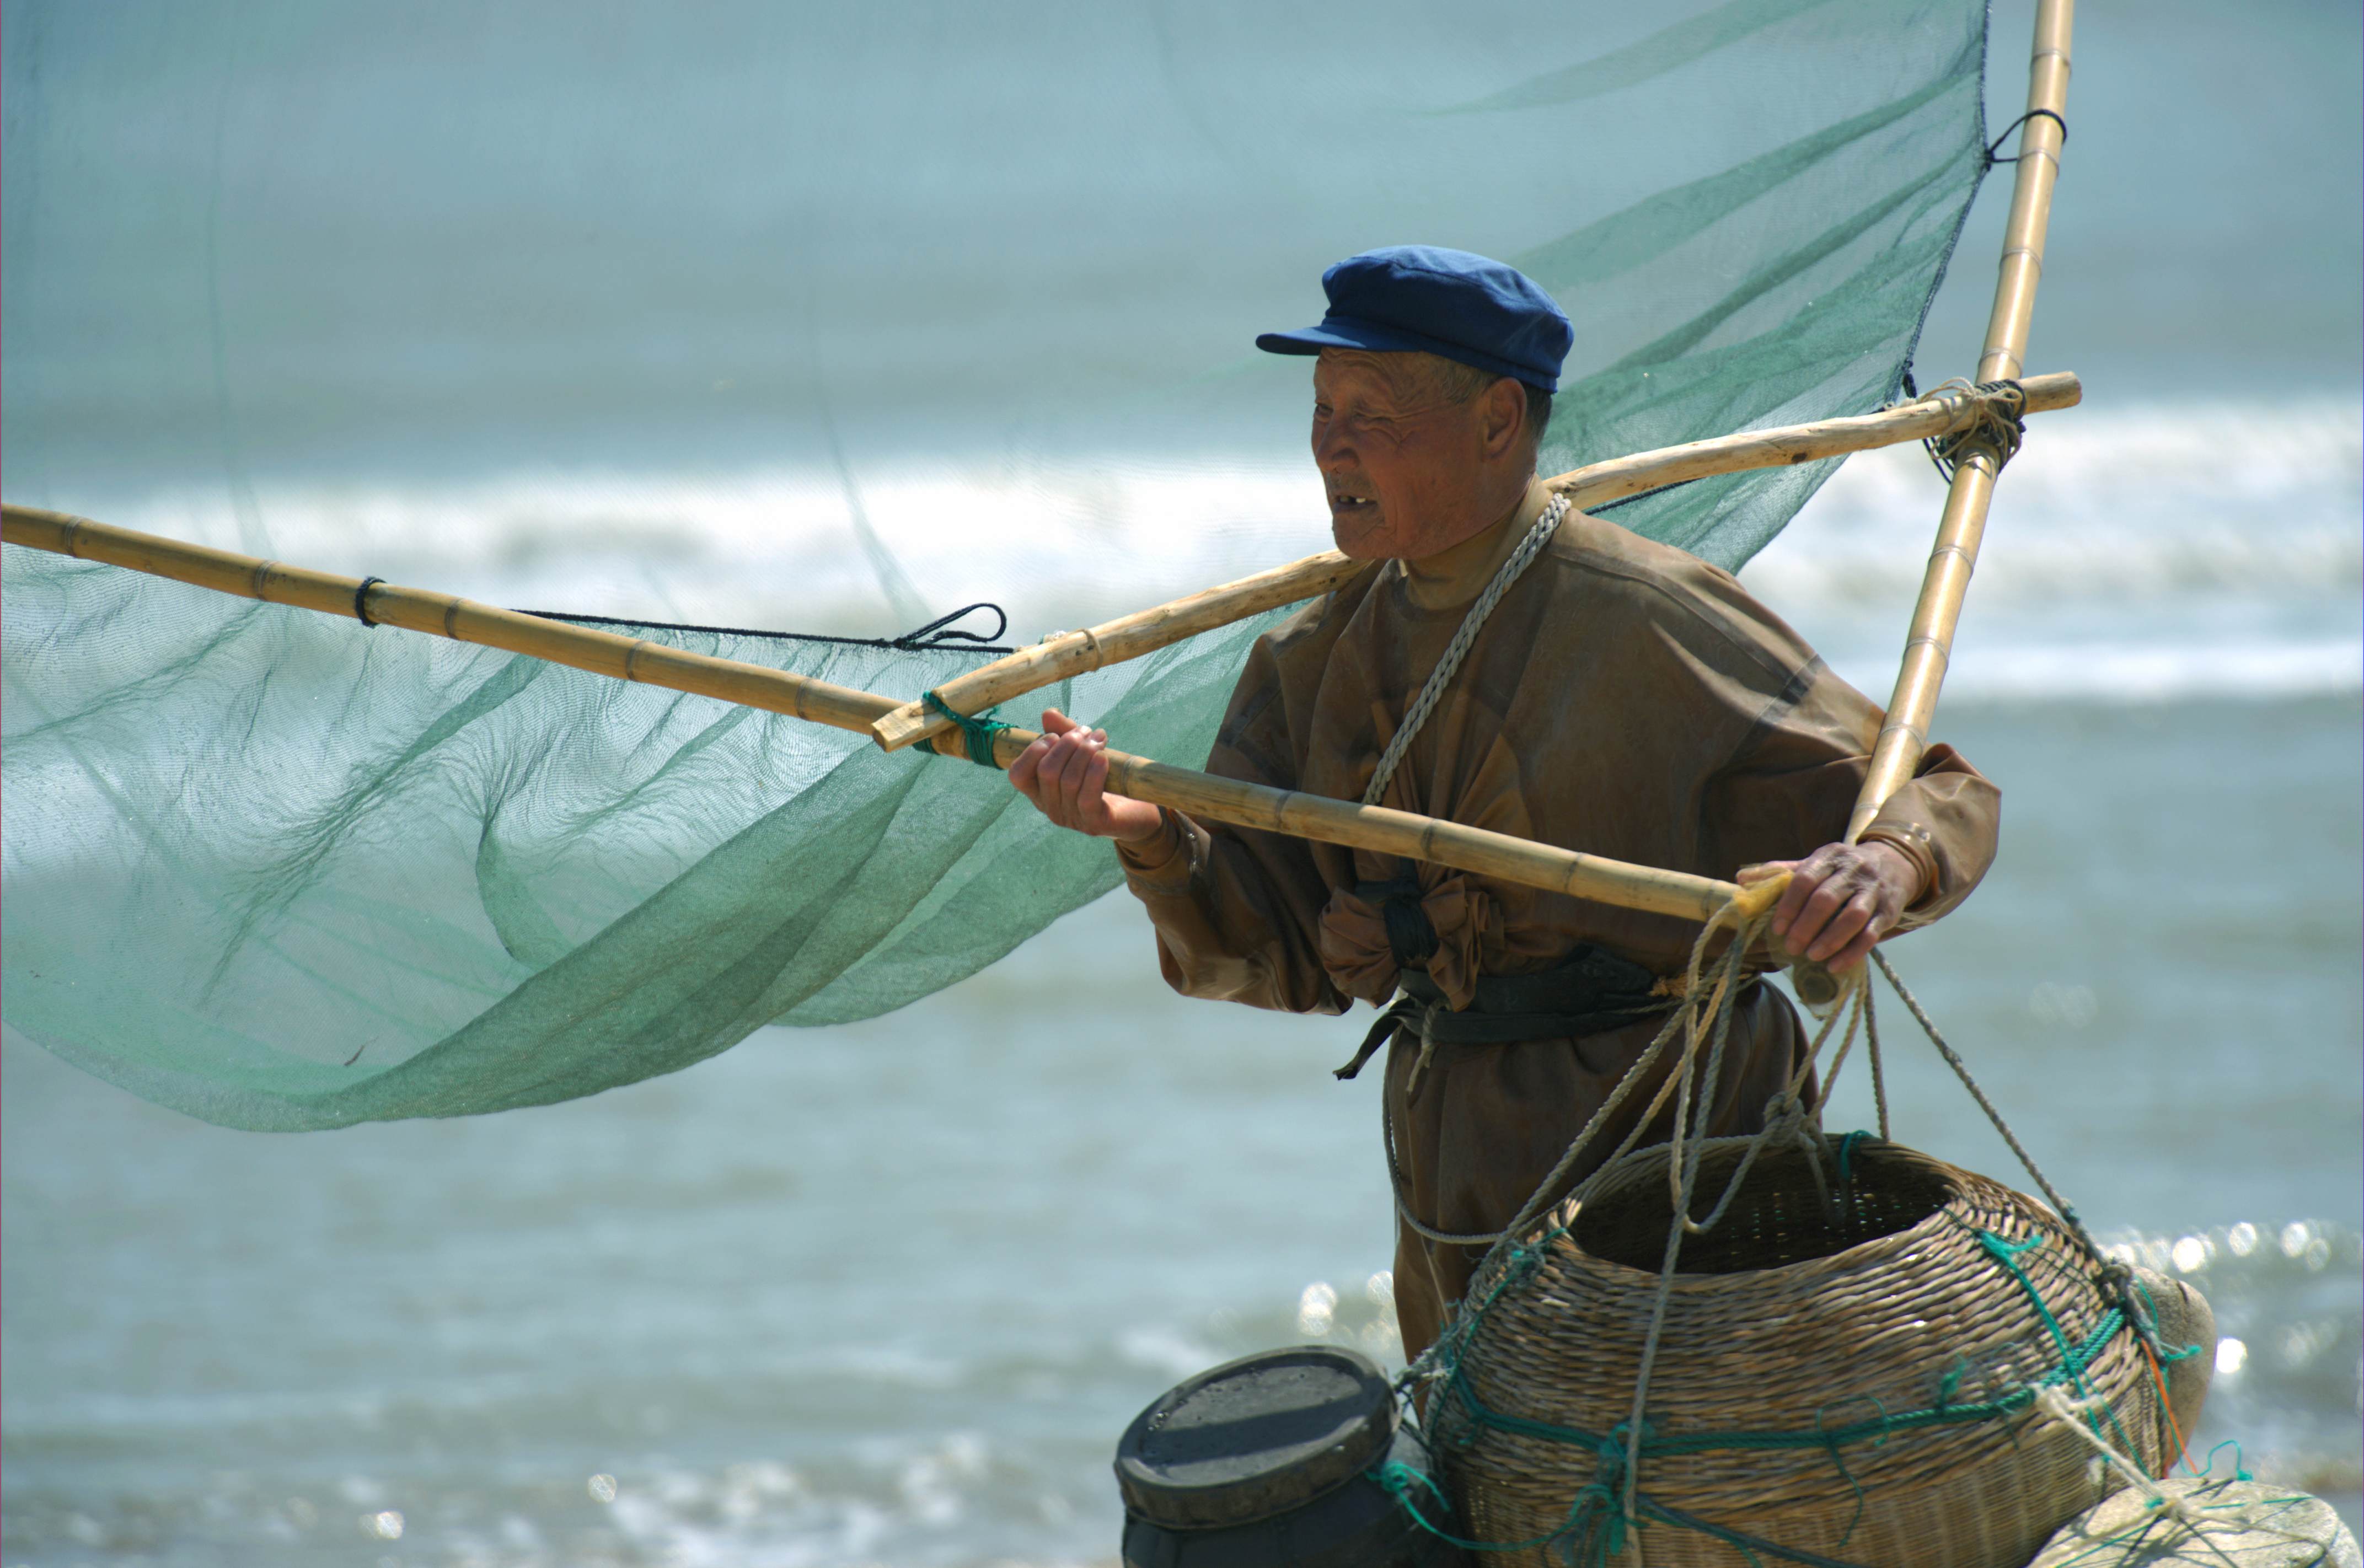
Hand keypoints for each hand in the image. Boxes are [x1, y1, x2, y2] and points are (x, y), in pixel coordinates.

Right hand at [1007, 708, 1166, 842]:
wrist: (1137, 808)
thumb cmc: (1104, 776)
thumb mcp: (1082, 752)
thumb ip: (1063, 733)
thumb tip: (1048, 713)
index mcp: (1040, 791)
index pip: (1018, 775)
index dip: (1032, 751)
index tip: (1056, 735)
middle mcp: (1051, 808)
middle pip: (1047, 772)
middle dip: (1067, 744)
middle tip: (1087, 731)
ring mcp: (1072, 819)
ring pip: (1068, 781)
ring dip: (1085, 752)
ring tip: (1100, 738)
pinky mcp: (1094, 824)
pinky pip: (1087, 797)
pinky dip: (1095, 773)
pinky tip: (1104, 757)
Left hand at [1744, 841, 1922, 971]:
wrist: (1894, 865)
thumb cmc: (1841, 870)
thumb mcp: (1814, 863)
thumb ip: (1779, 872)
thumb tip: (1741, 879)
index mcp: (1829, 856)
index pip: (1805, 879)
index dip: (1789, 905)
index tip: (1777, 928)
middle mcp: (1853, 871)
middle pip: (1827, 899)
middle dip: (1805, 926)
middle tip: (1790, 947)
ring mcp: (1873, 891)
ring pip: (1853, 917)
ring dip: (1830, 939)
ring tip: (1811, 956)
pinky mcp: (1888, 912)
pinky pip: (1872, 935)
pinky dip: (1852, 952)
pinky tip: (1835, 966)